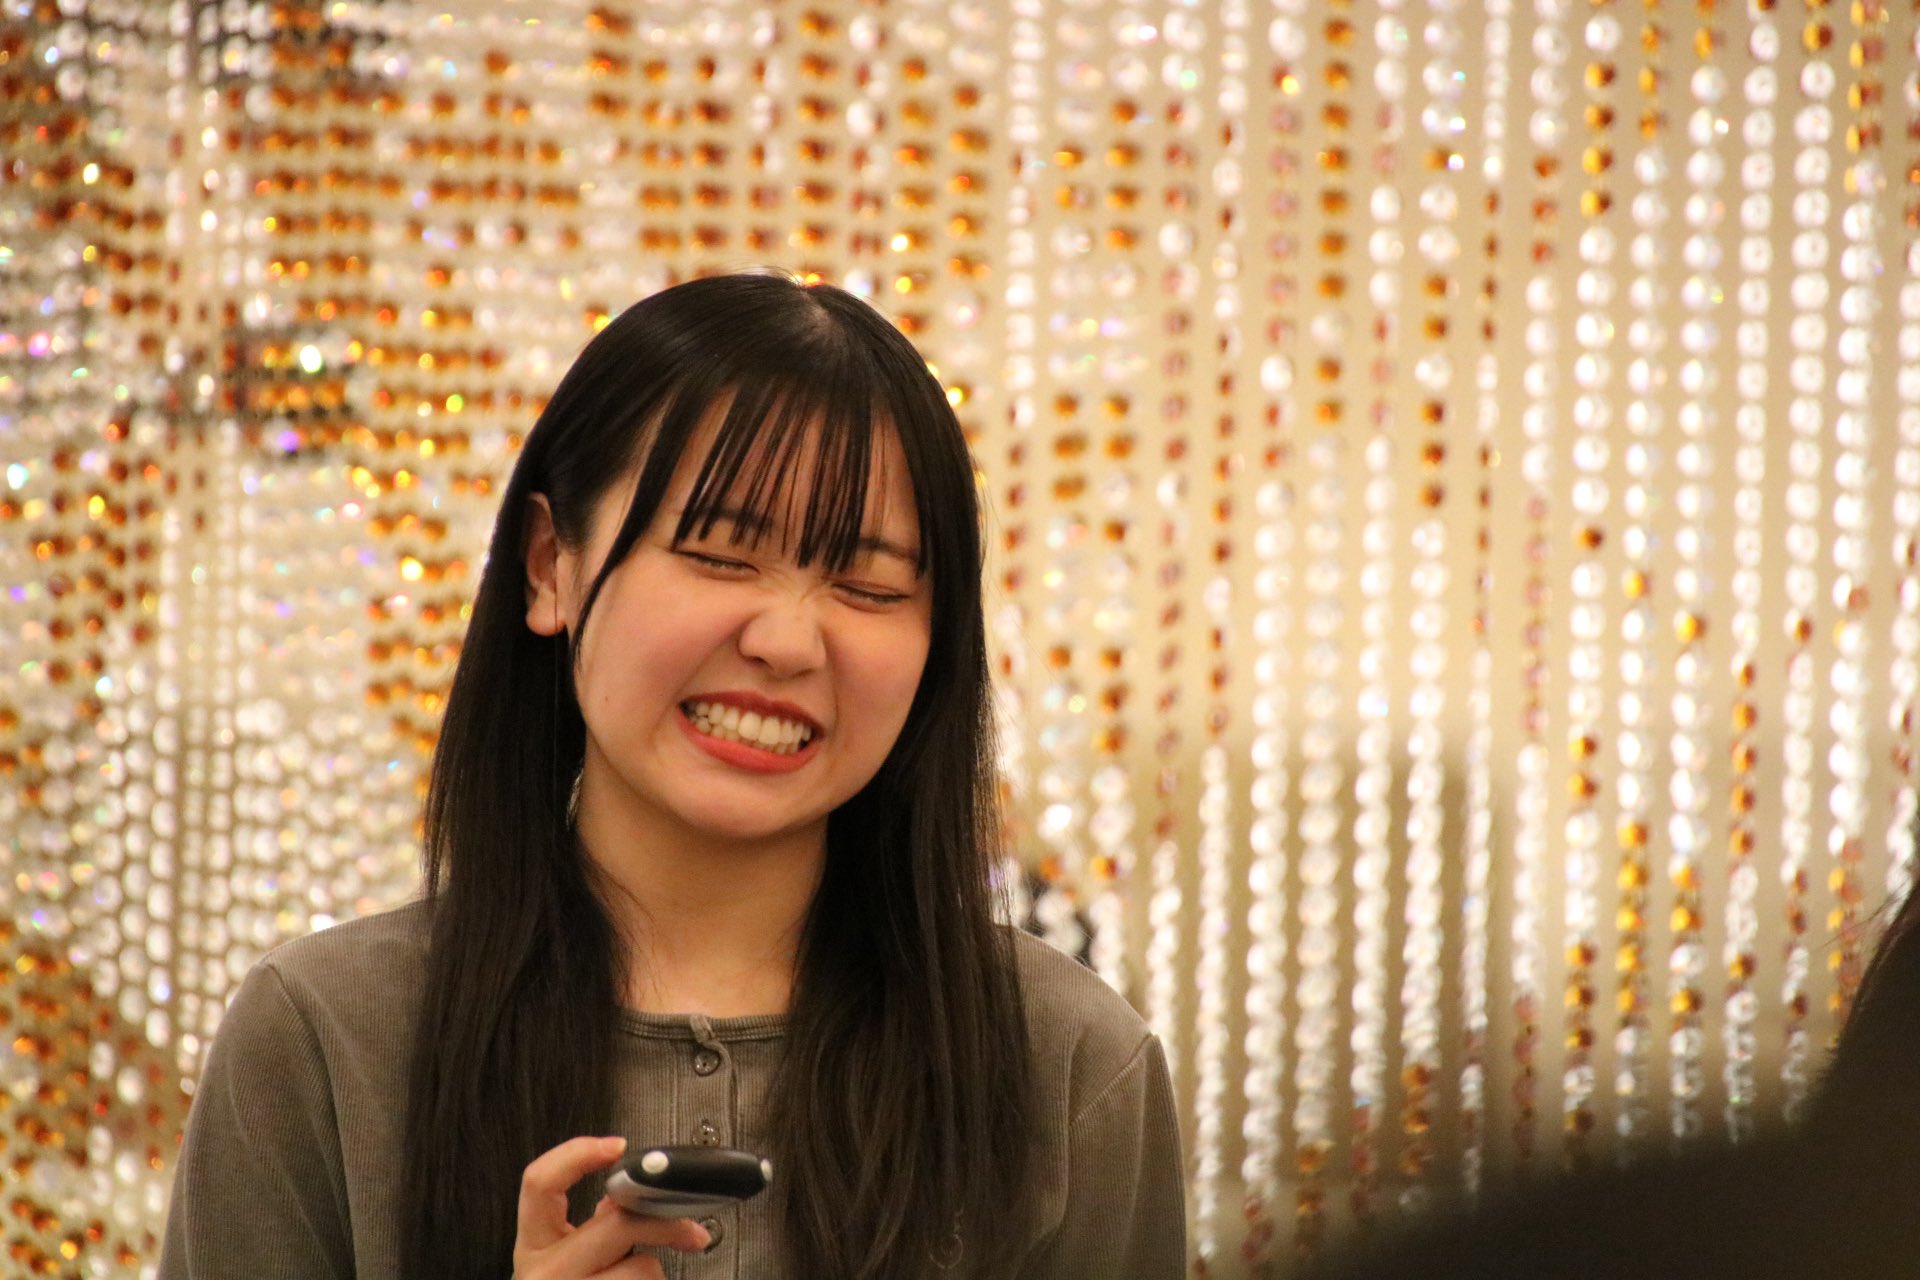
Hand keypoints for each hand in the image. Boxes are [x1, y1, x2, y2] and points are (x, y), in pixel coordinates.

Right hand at [513, 1136, 711, 1279]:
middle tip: (693, 1231)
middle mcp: (545, 1274)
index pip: (539, 1182)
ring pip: (643, 1268)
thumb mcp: (565, 1263)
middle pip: (616, 1224)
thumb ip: (589, 1229)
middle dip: (664, 1222)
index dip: (578, 1153)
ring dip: (655, 1277)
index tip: (617, 1147)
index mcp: (534, 1247)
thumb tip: (624, 1201)